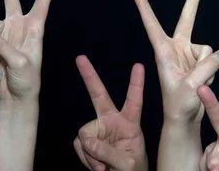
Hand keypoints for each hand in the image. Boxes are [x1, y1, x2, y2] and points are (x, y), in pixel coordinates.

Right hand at [73, 55, 147, 170]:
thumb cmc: (133, 169)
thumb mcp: (128, 162)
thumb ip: (109, 152)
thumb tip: (86, 141)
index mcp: (130, 122)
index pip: (134, 100)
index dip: (136, 84)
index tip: (139, 65)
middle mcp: (112, 121)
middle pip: (99, 95)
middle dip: (90, 77)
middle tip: (81, 58)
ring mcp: (99, 130)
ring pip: (85, 133)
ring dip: (91, 153)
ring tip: (105, 165)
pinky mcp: (87, 140)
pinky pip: (79, 145)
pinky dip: (86, 157)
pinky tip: (98, 166)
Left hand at [130, 0, 218, 123]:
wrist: (184, 119)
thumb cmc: (178, 104)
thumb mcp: (190, 87)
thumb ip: (207, 67)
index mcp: (163, 51)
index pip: (151, 23)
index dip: (143, 5)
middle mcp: (176, 48)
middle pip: (188, 17)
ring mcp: (189, 54)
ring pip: (209, 49)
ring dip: (208, 67)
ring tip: (196, 83)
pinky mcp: (201, 61)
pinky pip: (215, 59)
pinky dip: (212, 72)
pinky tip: (203, 82)